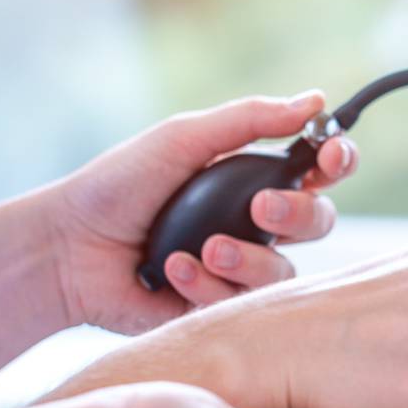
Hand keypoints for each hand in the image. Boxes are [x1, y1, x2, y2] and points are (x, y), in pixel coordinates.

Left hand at [37, 92, 357, 334]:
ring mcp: (239, 269)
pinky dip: (209, 284)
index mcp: (252, 177)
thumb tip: (315, 100)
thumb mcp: (183, 140)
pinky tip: (173, 270)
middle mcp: (255, 224)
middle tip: (261, 209)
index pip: (318, 169)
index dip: (337, 160)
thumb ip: (249, 121)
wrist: (70, 249)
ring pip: (285, 272)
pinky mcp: (219, 308)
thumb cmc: (120, 185)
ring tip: (203, 248)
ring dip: (247, 258)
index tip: (330, 155)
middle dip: (298, 214)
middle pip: (318, 222)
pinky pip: (245, 305)